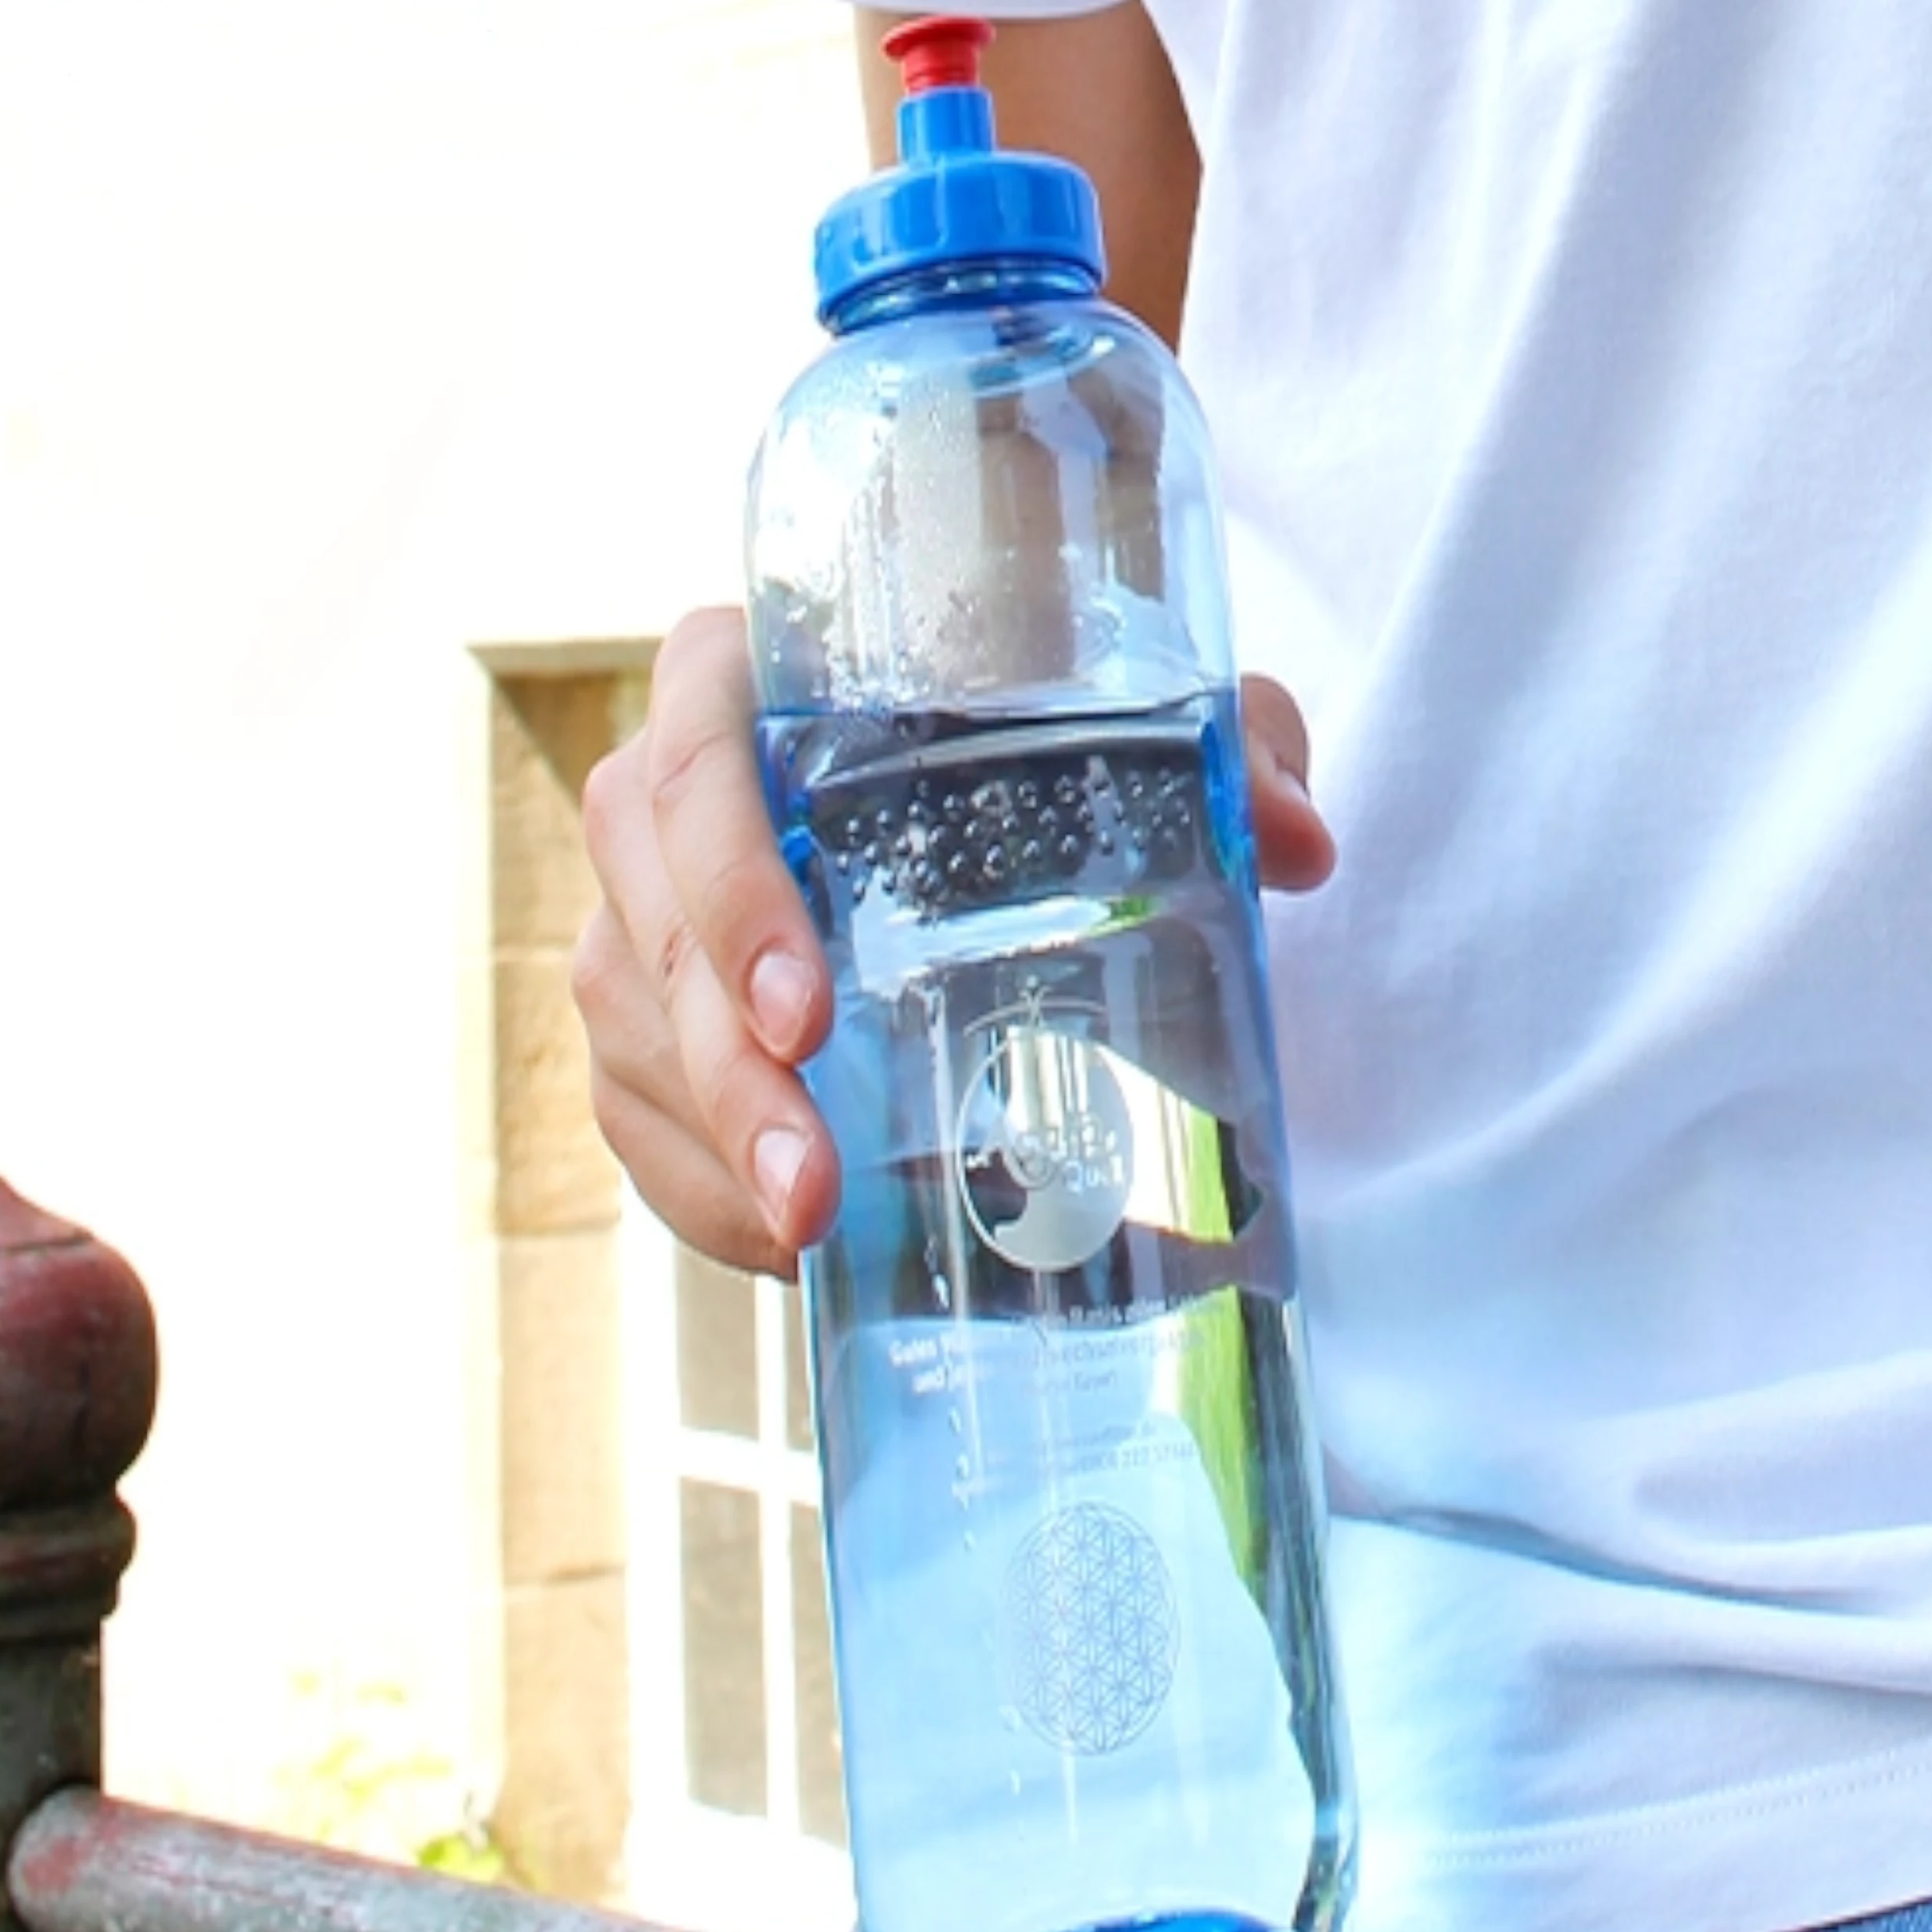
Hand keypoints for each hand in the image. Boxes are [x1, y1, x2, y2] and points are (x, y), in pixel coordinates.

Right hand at [572, 606, 1337, 1277]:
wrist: (956, 790)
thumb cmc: (1023, 733)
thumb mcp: (1129, 718)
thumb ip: (1219, 747)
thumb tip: (1297, 843)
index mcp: (738, 681)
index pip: (692, 762)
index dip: (729, 888)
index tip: (804, 1014)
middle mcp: (656, 801)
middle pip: (651, 934)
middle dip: (728, 1077)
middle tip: (816, 1185)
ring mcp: (634, 923)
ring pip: (636, 1041)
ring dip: (717, 1152)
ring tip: (811, 1236)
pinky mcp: (642, 1029)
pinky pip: (640, 1120)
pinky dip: (707, 1192)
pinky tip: (789, 1250)